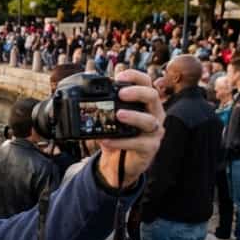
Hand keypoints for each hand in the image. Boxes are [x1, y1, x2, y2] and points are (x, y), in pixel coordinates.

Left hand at [98, 70, 165, 185]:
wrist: (119, 163)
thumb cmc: (118, 135)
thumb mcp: (110, 118)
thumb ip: (103, 106)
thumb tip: (84, 92)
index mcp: (145, 102)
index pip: (146, 83)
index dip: (135, 76)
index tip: (119, 76)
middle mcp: (154, 113)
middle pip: (153, 96)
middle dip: (137, 92)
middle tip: (120, 93)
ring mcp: (154, 131)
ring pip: (150, 121)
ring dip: (133, 116)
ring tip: (118, 115)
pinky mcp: (150, 147)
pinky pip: (138, 143)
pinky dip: (121, 141)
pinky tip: (106, 140)